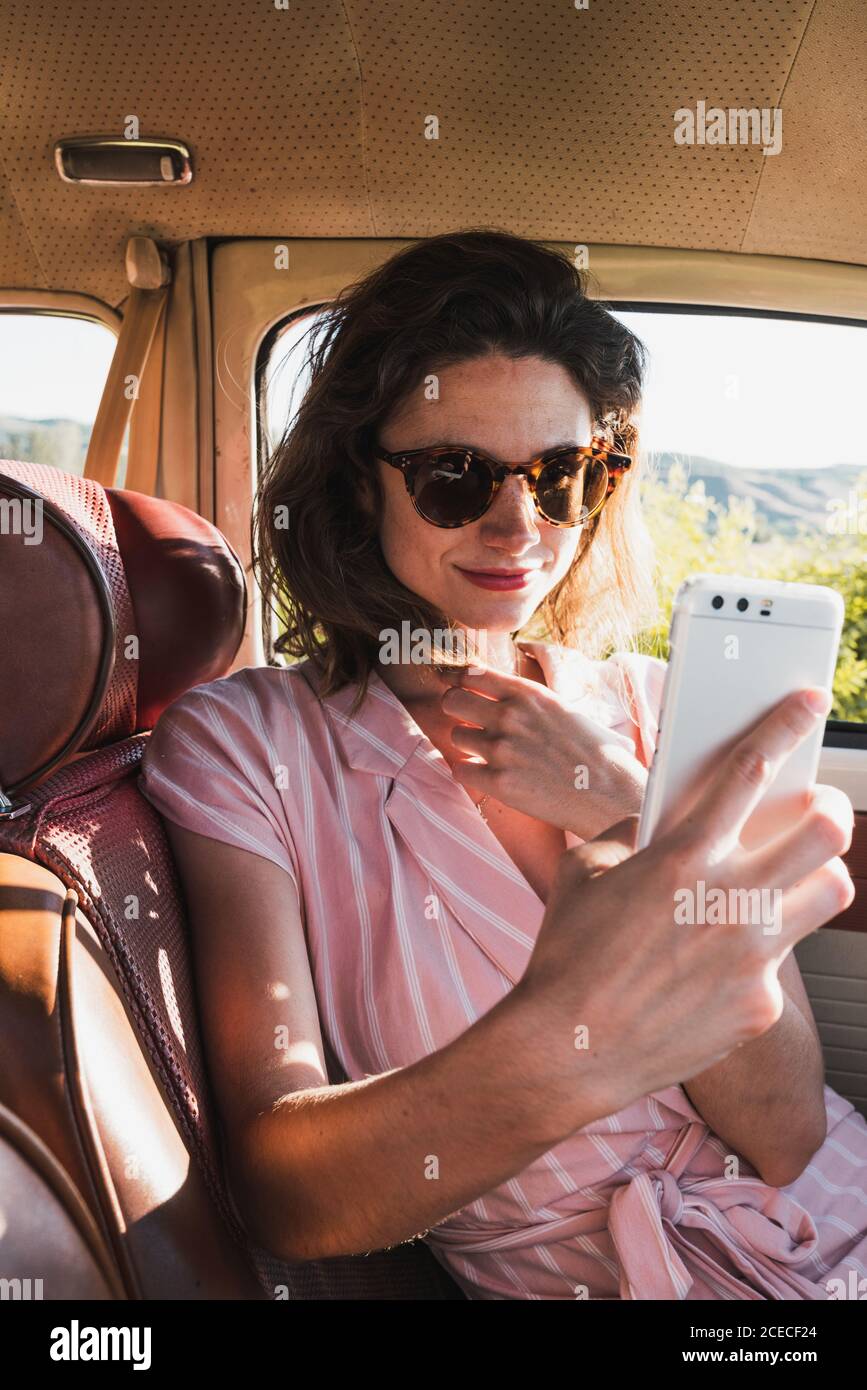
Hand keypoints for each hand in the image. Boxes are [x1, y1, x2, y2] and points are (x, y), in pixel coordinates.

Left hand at [440, 663, 647, 836]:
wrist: (609, 791)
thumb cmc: (592, 750)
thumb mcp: (562, 708)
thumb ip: (527, 699)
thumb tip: (494, 690)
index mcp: (528, 693)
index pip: (472, 674)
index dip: (457, 680)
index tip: (455, 686)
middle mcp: (511, 716)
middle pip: (452, 701)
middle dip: (455, 710)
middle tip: (466, 720)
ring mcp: (502, 750)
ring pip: (456, 736)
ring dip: (467, 744)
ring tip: (487, 752)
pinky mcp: (499, 782)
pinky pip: (461, 770)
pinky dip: (470, 772)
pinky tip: (486, 774)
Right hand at [513, 687, 853, 1126]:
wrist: (567, 1048)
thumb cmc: (568, 953)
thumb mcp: (587, 869)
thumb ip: (635, 833)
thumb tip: (663, 820)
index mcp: (682, 855)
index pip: (750, 770)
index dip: (785, 726)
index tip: (809, 702)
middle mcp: (729, 899)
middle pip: (824, 828)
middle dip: (832, 805)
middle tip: (818, 807)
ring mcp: (753, 954)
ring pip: (830, 891)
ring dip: (815, 875)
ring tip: (786, 880)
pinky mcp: (760, 1003)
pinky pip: (781, 962)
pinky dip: (758, 952)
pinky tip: (718, 966)